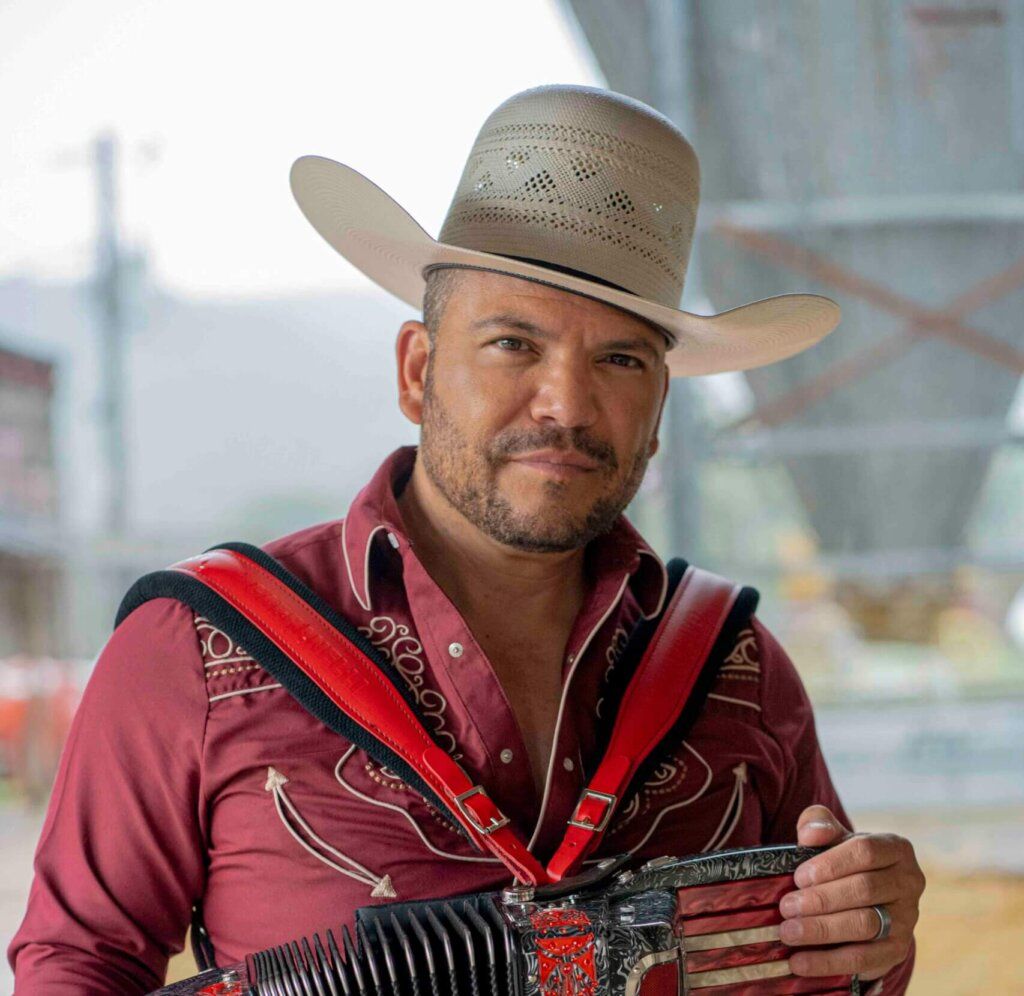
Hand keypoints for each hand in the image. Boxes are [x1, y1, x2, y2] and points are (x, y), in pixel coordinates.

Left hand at [778, 805, 924, 981]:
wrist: (863, 896)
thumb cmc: (842, 859)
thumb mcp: (831, 836)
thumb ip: (819, 824)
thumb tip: (810, 834)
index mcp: (896, 849)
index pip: (866, 851)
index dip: (830, 864)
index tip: (799, 877)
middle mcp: (909, 883)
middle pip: (865, 889)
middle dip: (821, 900)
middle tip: (786, 907)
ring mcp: (907, 919)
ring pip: (866, 925)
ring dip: (823, 930)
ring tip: (788, 933)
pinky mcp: (898, 950)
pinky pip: (865, 959)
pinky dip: (829, 962)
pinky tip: (800, 962)